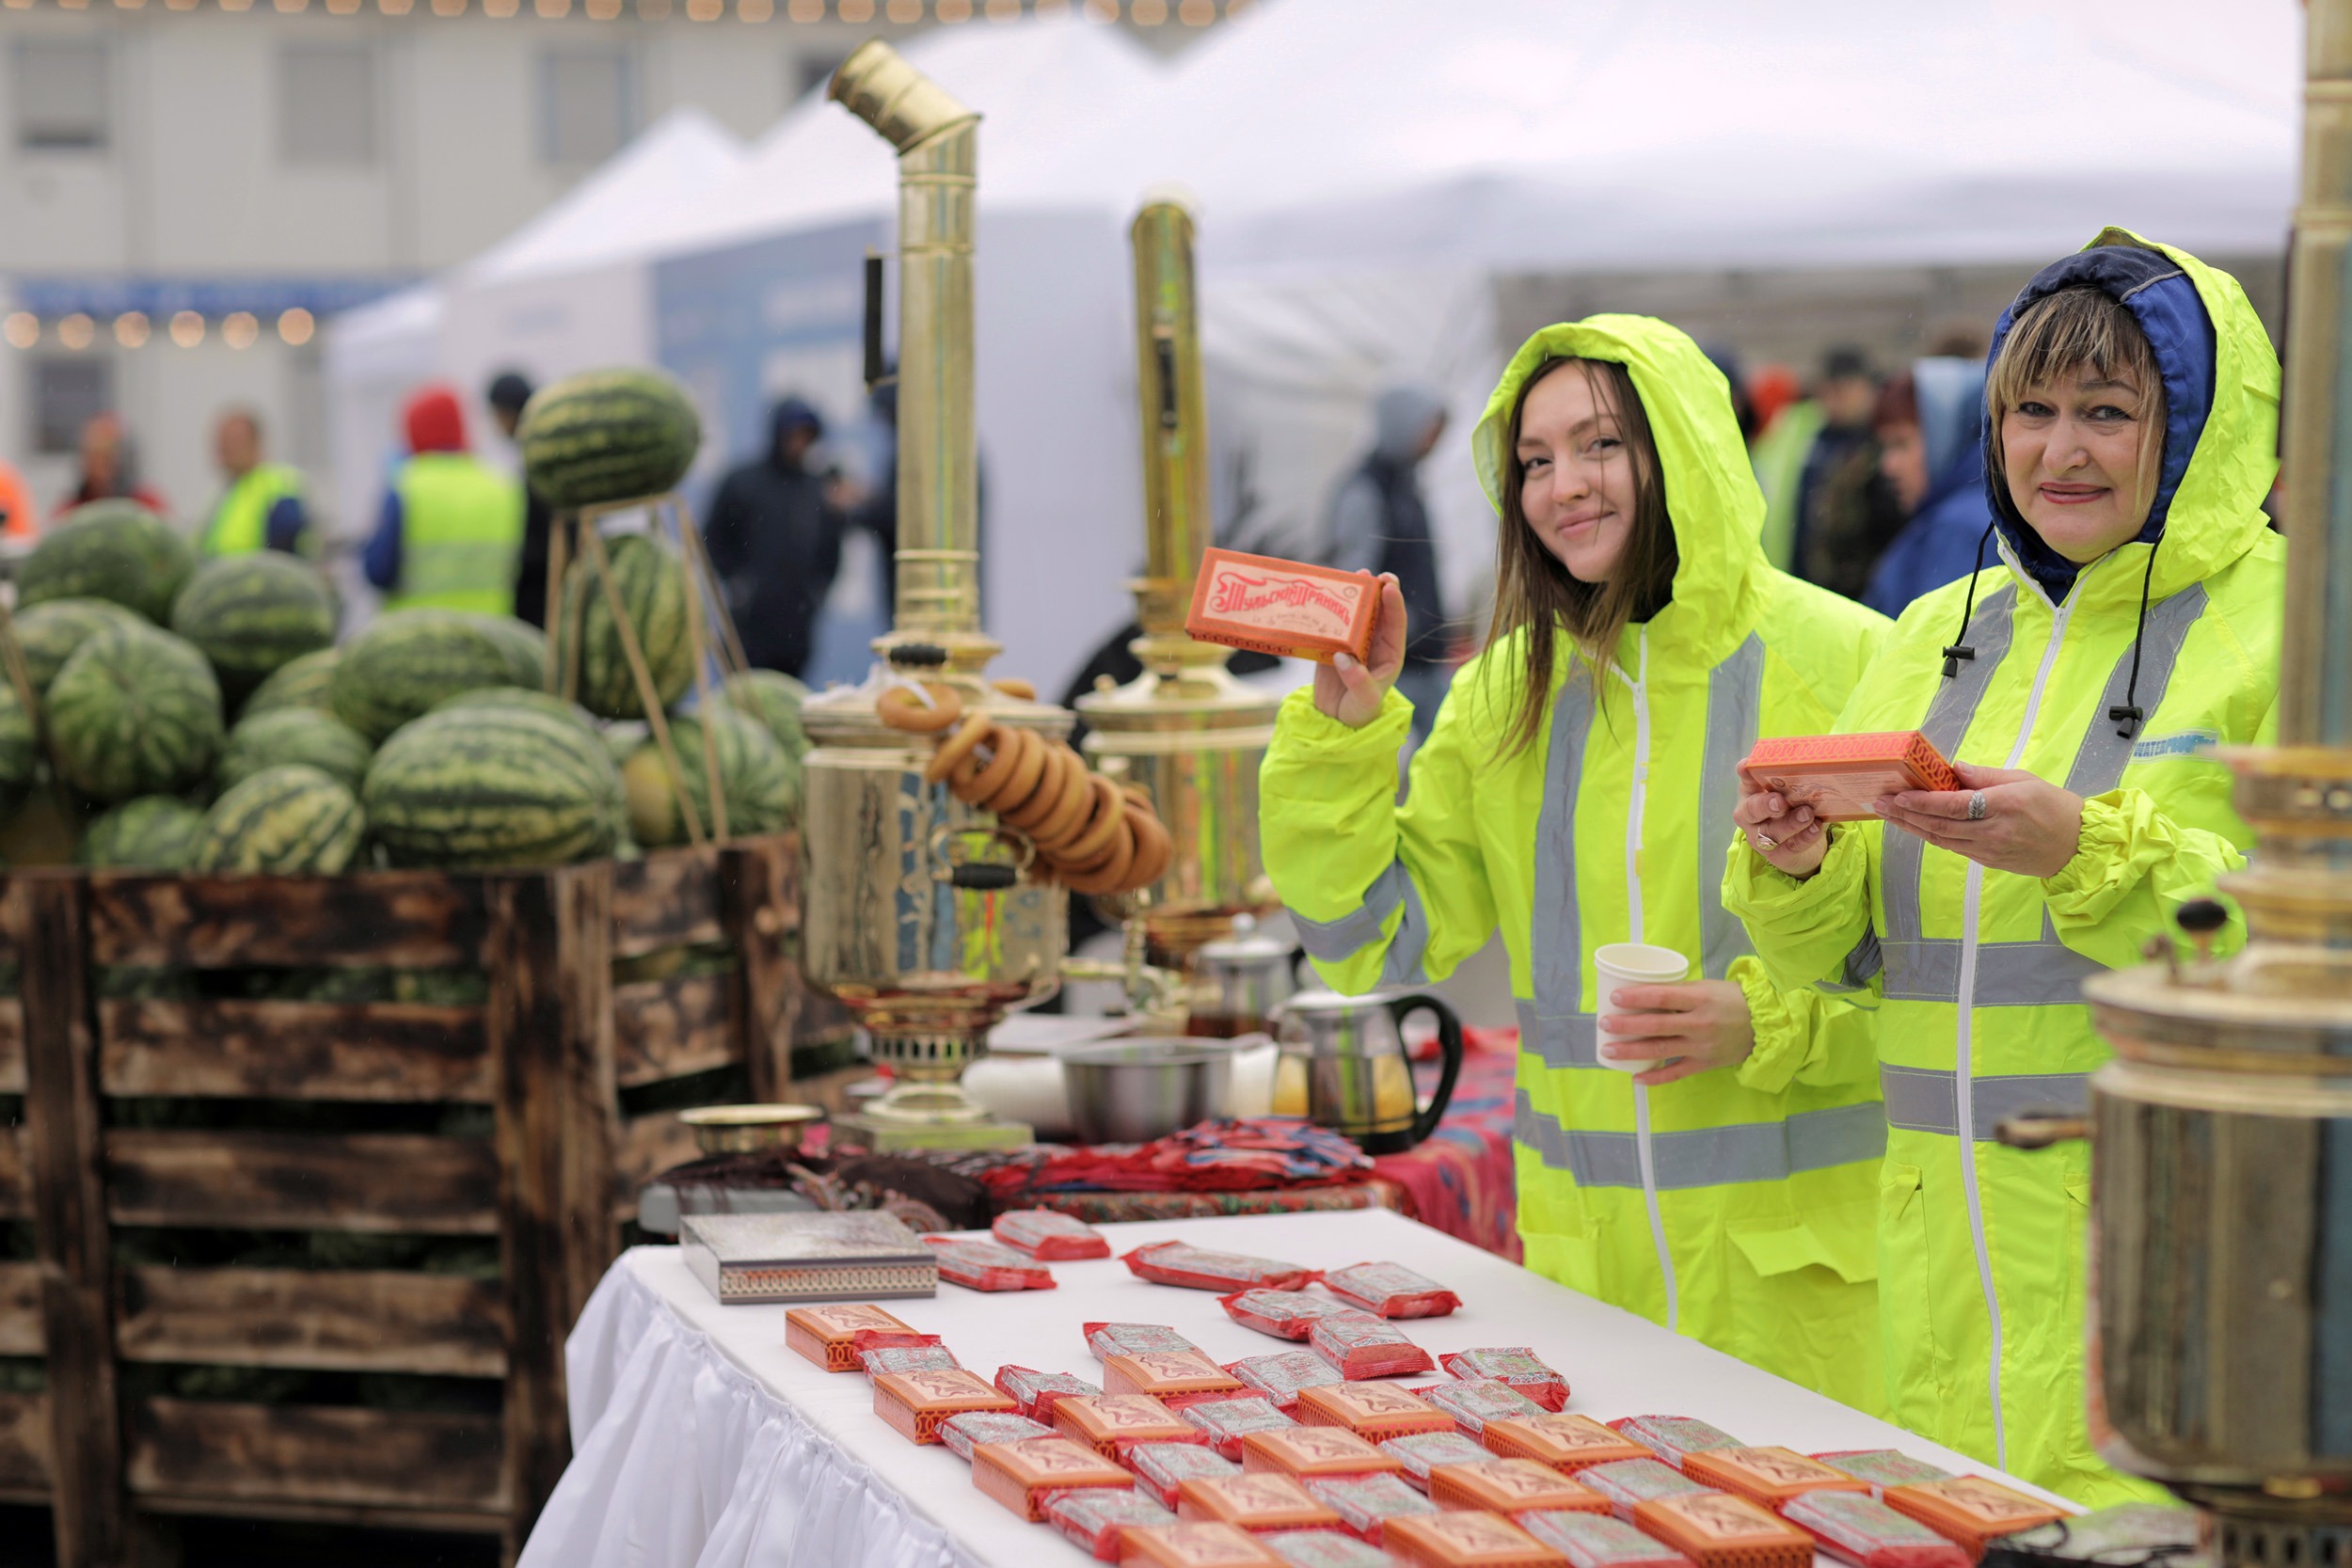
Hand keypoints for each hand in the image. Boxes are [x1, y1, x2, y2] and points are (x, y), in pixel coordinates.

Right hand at [1312, 573, 1408, 728]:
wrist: (1336, 722)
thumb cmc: (1360, 712)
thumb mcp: (1365, 700)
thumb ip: (1359, 681)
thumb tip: (1344, 658)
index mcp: (1390, 653)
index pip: (1395, 623)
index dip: (1393, 602)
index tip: (1388, 585)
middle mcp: (1372, 643)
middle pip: (1375, 611)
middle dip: (1373, 590)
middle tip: (1367, 574)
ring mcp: (1352, 643)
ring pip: (1354, 614)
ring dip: (1351, 596)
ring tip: (1348, 576)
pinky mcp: (1331, 646)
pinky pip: (1331, 625)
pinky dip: (1326, 611)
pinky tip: (1321, 597)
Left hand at [1599, 980, 1754, 1086]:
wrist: (1764, 1024)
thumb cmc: (1730, 1000)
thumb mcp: (1705, 988)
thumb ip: (1677, 992)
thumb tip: (1642, 993)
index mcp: (1699, 999)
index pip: (1661, 997)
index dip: (1636, 997)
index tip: (1615, 998)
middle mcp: (1699, 1024)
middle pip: (1655, 1025)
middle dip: (1626, 1026)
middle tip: (1603, 1023)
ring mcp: (1701, 1047)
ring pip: (1660, 1050)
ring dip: (1631, 1052)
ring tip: (1608, 1050)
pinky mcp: (1704, 1064)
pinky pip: (1675, 1073)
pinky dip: (1655, 1078)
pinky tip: (1635, 1078)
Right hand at [1733, 775, 1827, 877]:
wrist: (1801, 844)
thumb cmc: (1793, 808)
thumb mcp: (1791, 790)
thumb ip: (1794, 777)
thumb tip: (1813, 755)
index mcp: (1752, 794)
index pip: (1746, 780)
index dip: (1746, 773)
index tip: (1747, 765)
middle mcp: (1751, 817)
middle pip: (1750, 811)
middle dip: (1764, 805)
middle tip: (1780, 800)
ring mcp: (1761, 838)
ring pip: (1771, 832)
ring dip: (1790, 823)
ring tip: (1807, 814)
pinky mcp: (1778, 855)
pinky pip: (1791, 847)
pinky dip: (1805, 837)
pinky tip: (1816, 828)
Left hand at [1874, 762, 2084, 877]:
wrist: (2077, 847)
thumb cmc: (2053, 806)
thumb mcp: (2024, 780)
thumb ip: (1986, 776)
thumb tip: (1954, 768)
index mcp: (2004, 806)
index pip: (1954, 805)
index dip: (1922, 802)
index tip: (1898, 795)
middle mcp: (1993, 831)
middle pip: (1939, 825)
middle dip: (1905, 814)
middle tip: (1878, 804)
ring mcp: (1988, 850)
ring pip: (1941, 839)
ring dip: (1911, 827)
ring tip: (1887, 815)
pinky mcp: (1987, 862)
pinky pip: (1952, 847)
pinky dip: (1930, 836)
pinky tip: (1913, 826)